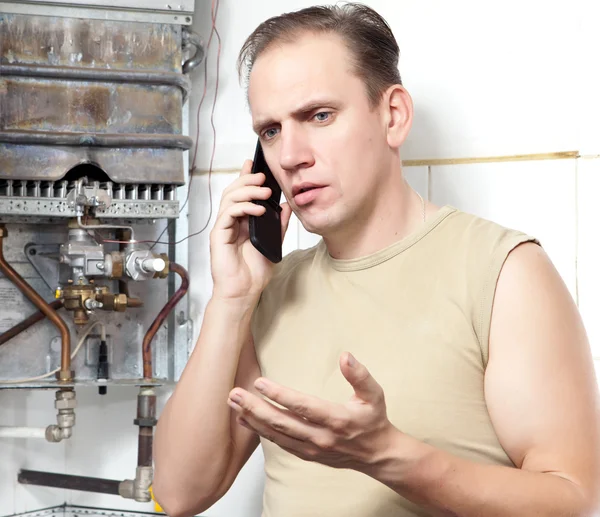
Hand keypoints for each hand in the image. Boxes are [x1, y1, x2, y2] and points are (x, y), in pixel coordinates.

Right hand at [209, 159, 292, 300]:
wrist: (244, 292)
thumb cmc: (254, 272)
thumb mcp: (274, 243)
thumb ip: (278, 224)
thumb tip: (285, 206)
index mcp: (242, 222)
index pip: (241, 194)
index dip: (245, 177)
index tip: (253, 164)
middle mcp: (230, 222)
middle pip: (233, 192)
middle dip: (247, 180)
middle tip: (262, 176)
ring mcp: (223, 228)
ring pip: (229, 198)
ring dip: (247, 191)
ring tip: (264, 191)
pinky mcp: (218, 235)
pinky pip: (228, 213)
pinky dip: (243, 207)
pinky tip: (258, 209)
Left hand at [227, 352, 396, 471]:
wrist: (377, 455)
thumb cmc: (373, 419)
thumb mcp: (374, 395)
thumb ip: (360, 375)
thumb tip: (345, 356)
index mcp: (337, 420)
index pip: (303, 407)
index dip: (280, 395)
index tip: (260, 383)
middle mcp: (321, 437)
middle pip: (282, 423)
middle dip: (255, 408)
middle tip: (234, 394)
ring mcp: (312, 449)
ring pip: (276, 435)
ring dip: (252, 419)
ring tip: (232, 404)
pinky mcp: (306, 455)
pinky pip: (279, 443)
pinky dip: (260, 432)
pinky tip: (245, 419)